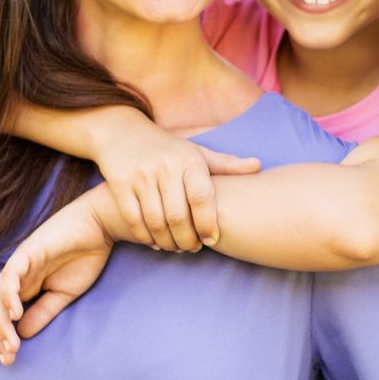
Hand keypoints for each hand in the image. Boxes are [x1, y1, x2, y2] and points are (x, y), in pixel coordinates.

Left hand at [0, 189, 116, 363]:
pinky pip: (11, 276)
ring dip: (1, 323)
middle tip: (6, 360)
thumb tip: (22, 334)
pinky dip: (10, 296)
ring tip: (11, 346)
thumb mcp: (63, 295)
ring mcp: (19, 264)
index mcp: (24, 287)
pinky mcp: (27, 252)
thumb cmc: (84, 258)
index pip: (0, 315)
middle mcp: (16, 277)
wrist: (99, 228)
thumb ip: (43, 312)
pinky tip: (15, 315)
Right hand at [96, 119, 259, 250]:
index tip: (212, 240)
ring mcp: (140, 176)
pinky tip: (155, 242)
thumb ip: (226, 164)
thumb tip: (259, 166)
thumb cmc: (168, 149)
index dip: (208, 224)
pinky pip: (133, 219)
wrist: (122, 132)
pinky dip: (145, 236)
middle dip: (187, 239)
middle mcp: (165, 167)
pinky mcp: (119, 184)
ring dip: (167, 241)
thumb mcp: (197, 153)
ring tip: (176, 247)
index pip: (202, 198)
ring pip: (155, 221)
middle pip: (178, 216)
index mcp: (188, 161)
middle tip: (193, 248)